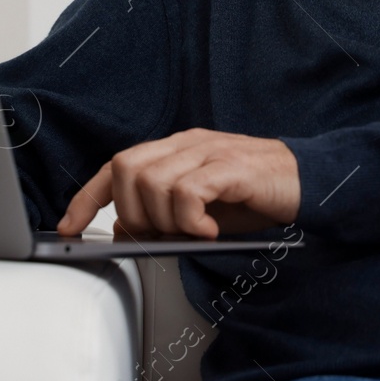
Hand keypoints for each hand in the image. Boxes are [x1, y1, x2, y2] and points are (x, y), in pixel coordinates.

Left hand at [56, 128, 299, 238]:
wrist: (310, 182)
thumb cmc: (256, 198)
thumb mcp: (201, 211)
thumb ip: (165, 215)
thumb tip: (126, 233)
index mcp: (176, 151)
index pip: (116, 166)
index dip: (87, 197)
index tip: (68, 227)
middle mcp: (188, 144)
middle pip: (126, 168)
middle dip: (130, 213)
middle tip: (158, 236)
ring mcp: (209, 151)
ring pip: (152, 181)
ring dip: (164, 219)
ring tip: (192, 232)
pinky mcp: (233, 166)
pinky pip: (189, 190)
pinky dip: (190, 218)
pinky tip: (208, 231)